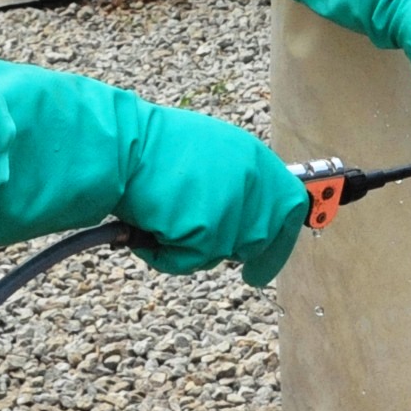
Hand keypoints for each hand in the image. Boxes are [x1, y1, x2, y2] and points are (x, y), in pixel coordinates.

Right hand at [125, 105, 310, 285]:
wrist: (121, 144)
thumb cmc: (151, 146)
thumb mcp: (209, 152)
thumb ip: (234, 181)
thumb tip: (244, 215)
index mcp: (255, 159)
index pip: (290, 207)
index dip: (282, 240)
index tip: (262, 265)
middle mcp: (252, 184)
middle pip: (259, 239)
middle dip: (230, 249)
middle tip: (199, 245)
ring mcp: (232, 210)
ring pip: (220, 253)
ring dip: (190, 246)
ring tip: (161, 216)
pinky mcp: (207, 232)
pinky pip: (188, 261)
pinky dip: (165, 254)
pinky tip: (149, 226)